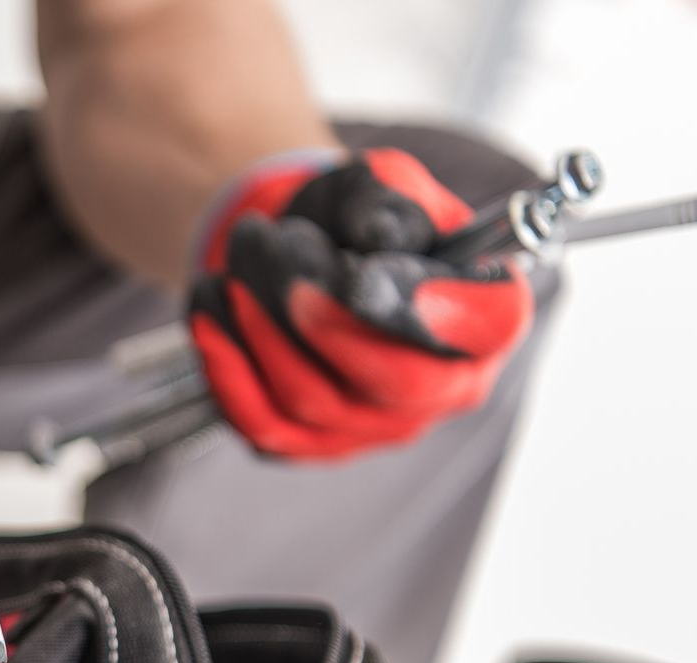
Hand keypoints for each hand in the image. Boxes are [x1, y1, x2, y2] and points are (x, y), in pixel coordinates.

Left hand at [190, 149, 533, 459]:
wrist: (298, 247)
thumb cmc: (355, 216)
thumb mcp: (381, 184)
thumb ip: (390, 203)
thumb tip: (380, 238)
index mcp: (488, 316)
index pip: (483, 325)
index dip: (422, 306)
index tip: (360, 272)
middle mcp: (447, 388)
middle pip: (396, 382)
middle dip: (326, 319)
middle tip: (283, 250)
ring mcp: (379, 427)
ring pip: (313, 399)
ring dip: (261, 320)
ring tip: (244, 247)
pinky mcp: (314, 445)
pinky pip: (263, 423)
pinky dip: (225, 363)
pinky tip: (209, 306)